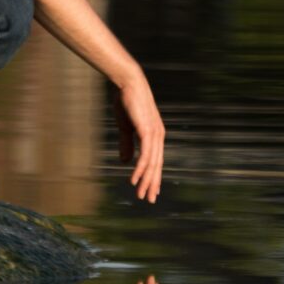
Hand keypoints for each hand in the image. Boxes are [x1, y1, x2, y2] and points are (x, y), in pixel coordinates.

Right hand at [115, 74, 164, 202]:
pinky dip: (140, 169)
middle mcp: (158, 136)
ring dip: (146, 180)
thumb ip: (126, 144)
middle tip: (149, 199)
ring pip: (152, 164)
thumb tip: (126, 162)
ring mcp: (154, 134)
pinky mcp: (147, 132)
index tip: (151, 190)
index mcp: (155, 135)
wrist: (128, 84)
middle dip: (152, 183)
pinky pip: (145, 156)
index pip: (156, 161)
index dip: (153, 176)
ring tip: (141, 194)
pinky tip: (135, 179)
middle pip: (156, 166)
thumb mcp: (125, 127)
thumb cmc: (126, 102)